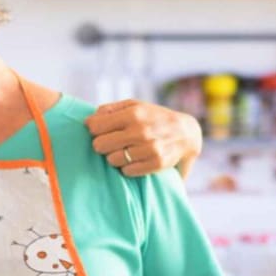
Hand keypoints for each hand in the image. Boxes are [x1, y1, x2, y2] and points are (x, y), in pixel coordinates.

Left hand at [86, 100, 202, 176]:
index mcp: (133, 113)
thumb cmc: (154, 118)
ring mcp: (149, 148)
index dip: (93, 130)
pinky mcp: (156, 164)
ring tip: (124, 152)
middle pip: (100, 145)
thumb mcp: (135, 105)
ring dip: (114, 157)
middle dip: (102, 145)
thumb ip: (110, 109)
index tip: (99, 132)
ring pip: (112, 160)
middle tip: (111, 144)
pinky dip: (127, 167)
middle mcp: (140, 131)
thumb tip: (88, 120)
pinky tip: (134, 160)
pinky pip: (127, 171)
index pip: (95, 127)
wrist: (186, 133)